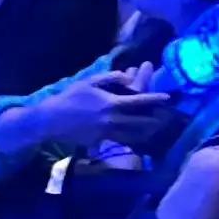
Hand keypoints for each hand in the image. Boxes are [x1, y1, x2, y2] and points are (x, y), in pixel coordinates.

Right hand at [21, 71, 183, 157]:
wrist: (50, 120)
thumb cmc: (70, 97)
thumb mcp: (90, 81)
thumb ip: (111, 77)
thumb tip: (128, 76)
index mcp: (111, 104)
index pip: (138, 101)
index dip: (154, 98)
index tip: (167, 97)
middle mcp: (110, 121)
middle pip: (138, 122)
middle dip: (152, 120)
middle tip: (165, 118)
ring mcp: (104, 134)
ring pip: (129, 135)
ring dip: (142, 133)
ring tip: (154, 130)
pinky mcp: (96, 142)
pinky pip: (114, 141)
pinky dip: (124, 140)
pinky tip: (131, 141)